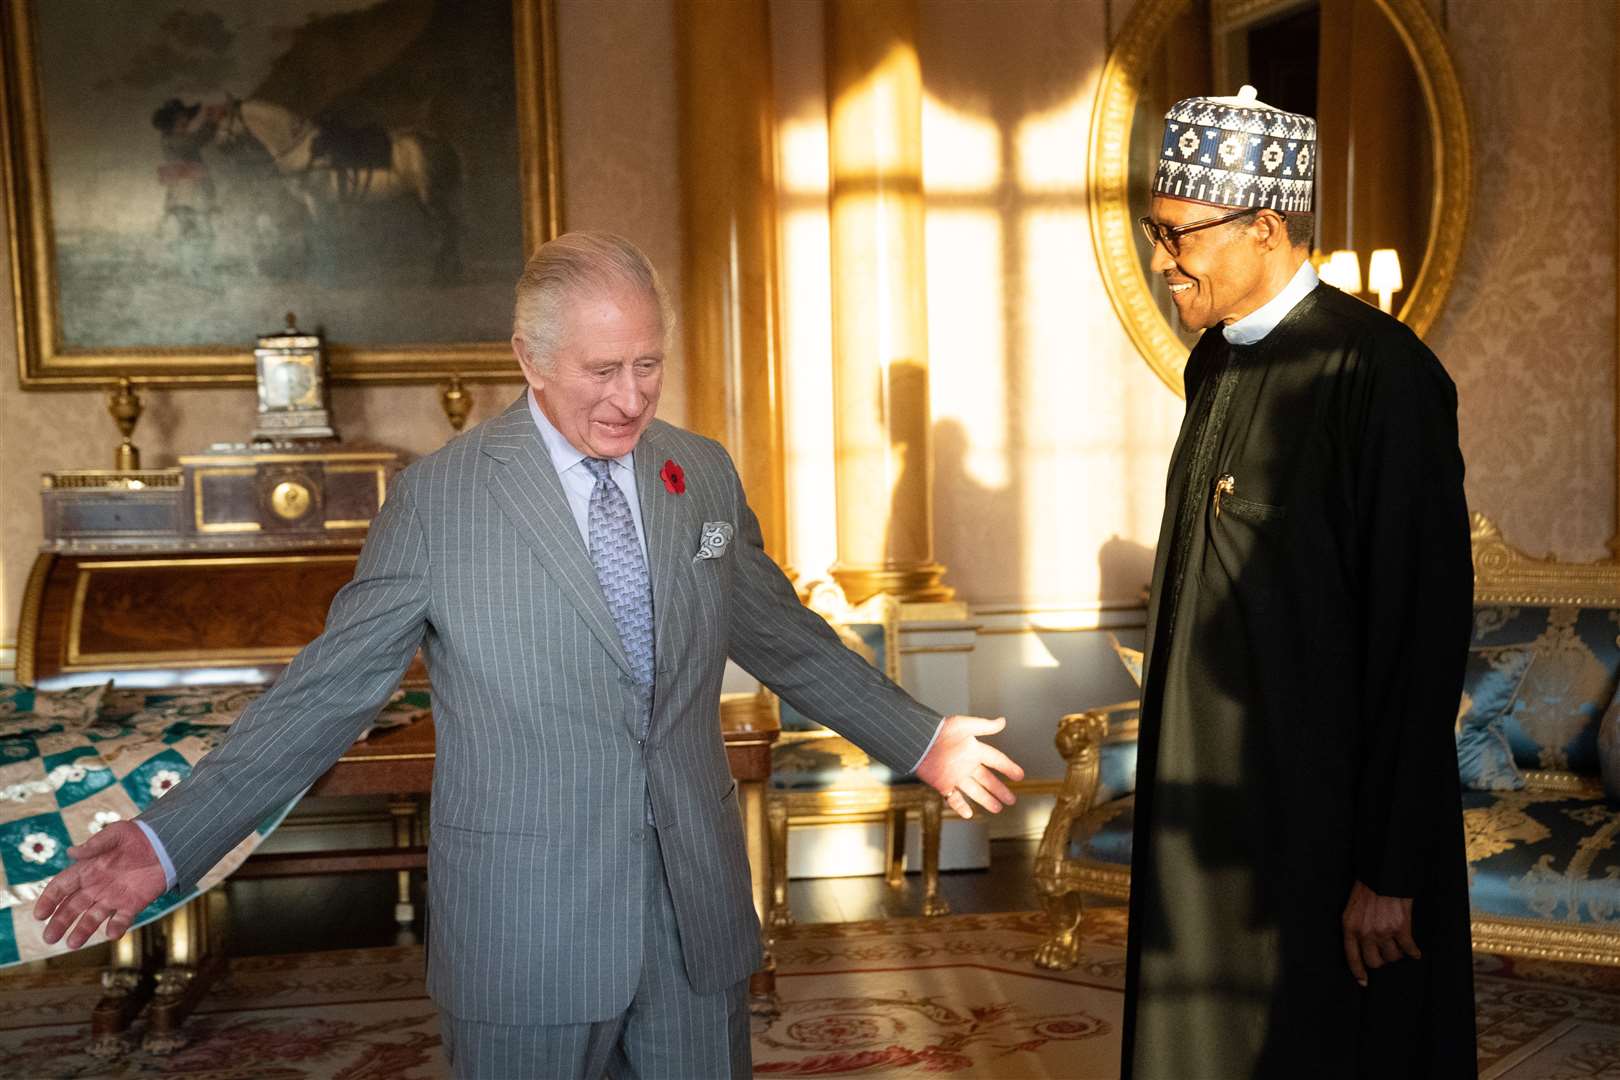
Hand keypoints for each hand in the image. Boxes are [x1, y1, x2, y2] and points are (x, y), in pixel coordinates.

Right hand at [33, 821, 167, 949]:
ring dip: (82, 930)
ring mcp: (113, 897)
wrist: (166, 843)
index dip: (49, 900)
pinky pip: (122, 920)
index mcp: (87, 870)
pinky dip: (116, 927)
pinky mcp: (133, 904)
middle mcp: (96, 887)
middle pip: (72, 907)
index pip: (61, 887)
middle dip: (59, 922)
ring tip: (73, 944)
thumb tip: (71, 852)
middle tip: (49, 937)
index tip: (40, 915)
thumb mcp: (116, 834)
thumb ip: (95, 844)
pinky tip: (111, 934)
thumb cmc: (137, 835)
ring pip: (92, 918)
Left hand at [915, 715, 1025, 818]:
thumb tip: (1003, 721)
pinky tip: (970, 814)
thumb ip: (984, 726)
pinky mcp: (943, 784)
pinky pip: (954, 798)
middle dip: (999, 790)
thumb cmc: (940, 730)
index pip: (996, 760)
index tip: (1020, 776)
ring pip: (974, 791)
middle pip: (987, 780)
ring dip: (986, 800)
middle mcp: (966, 764)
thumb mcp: (964, 725)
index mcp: (974, 750)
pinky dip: (961, 807)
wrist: (918, 741)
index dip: (1008, 767)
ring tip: (998, 809)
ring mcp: (955, 776)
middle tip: (1011, 800)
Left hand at [1341, 879, 1419, 986]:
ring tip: (1398, 947)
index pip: (1352, 957)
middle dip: (1381, 960)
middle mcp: (1365, 933)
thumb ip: (1355, 927)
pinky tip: (1415, 952)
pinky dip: (1414, 952)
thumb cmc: (1366, 889)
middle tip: (1385, 954)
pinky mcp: (1401, 929)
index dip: (1358, 972)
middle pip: (1375, 962)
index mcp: (1350, 927)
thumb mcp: (1352, 908)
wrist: (1382, 875)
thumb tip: (1363, 946)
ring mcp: (1383, 932)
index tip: (1363, 982)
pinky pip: (1409, 949)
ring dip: (1397, 954)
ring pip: (1393, 957)